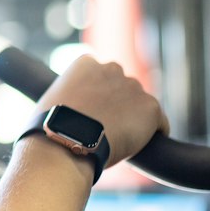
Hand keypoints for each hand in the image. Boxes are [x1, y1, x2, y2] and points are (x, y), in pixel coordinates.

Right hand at [36, 55, 168, 167]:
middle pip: (121, 87)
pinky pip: (159, 122)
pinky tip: (141, 147)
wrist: (66, 143)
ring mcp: (133, 87)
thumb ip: (67, 96)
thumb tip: (69, 110)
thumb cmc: (50, 127)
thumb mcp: (51, 100)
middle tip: (106, 129)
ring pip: (139, 105)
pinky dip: (154, 133)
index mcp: (86, 63)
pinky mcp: (150, 107)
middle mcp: (111, 68)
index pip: (99, 76)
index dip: (97, 97)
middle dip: (117, 104)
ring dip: (133, 119)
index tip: (92, 114)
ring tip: (120, 141)